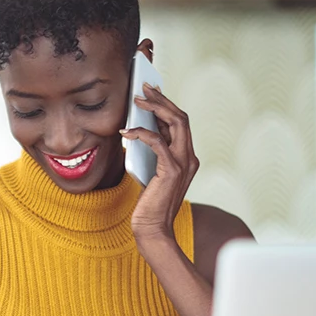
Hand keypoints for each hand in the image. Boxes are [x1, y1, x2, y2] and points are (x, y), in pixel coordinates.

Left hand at [121, 82, 197, 239]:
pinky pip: (157, 142)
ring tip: (137, 100)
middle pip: (181, 117)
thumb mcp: (150, 171)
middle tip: (144, 87)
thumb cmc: (148, 202)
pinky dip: (141, 133)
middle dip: (162, 99)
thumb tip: (138, 129)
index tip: (153, 91)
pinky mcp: (171, 170)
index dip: (167, 105)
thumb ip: (151, 153)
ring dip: (156, 108)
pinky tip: (126, 132)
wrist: (152, 228)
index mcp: (187, 157)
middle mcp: (190, 158)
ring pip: (176, 123)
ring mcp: (183, 163)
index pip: (180, 123)